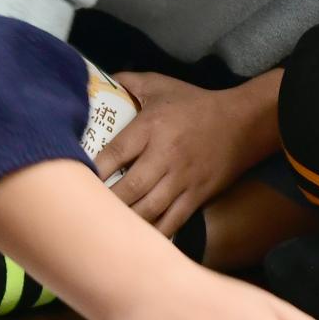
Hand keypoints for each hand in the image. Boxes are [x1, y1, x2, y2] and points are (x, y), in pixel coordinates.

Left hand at [98, 70, 274, 240]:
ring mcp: (182, 180)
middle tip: (85, 211)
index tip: (74, 179)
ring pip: (149, 210)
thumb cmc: (196, 105)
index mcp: (152, 126)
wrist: (244, 123)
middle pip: (129, 188)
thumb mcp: (162, 85)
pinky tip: (136, 239)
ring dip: (125, 221)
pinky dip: (153, 234)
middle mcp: (165, 155)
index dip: (93, 170)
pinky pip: (172, 222)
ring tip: (105, 228)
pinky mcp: (197, 196)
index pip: (115, 153)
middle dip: (105, 203)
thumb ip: (130, 82)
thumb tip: (100, 80)